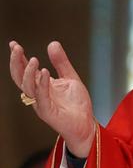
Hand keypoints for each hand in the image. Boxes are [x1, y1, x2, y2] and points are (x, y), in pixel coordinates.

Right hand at [9, 41, 95, 157]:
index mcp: (41, 85)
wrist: (85, 124)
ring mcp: (41, 103)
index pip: (25, 70)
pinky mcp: (48, 112)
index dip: (19, 58)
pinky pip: (41, 97)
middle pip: (20, 78)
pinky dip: (42, 84)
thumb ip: (61, 62)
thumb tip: (52, 43)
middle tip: (16, 48)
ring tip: (33, 59)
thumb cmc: (76, 104)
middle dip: (16, 63)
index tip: (13, 44)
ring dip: (28, 72)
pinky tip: (44, 73)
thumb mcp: (70, 78)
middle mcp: (37, 94)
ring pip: (28, 87)